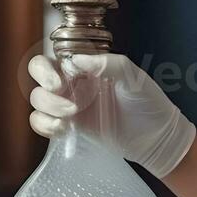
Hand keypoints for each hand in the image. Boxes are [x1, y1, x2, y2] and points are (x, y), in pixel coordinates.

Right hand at [27, 52, 196, 178]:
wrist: (158, 138)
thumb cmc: (150, 104)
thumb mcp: (134, 78)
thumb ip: (108, 64)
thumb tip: (78, 60)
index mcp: (87, 66)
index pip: (53, 57)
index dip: (46, 68)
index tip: (58, 81)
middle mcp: (75, 82)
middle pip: (38, 75)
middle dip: (44, 87)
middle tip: (64, 99)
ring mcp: (71, 104)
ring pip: (39, 100)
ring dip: (49, 108)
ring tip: (71, 117)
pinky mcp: (71, 126)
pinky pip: (42, 122)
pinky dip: (45, 125)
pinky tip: (63, 129)